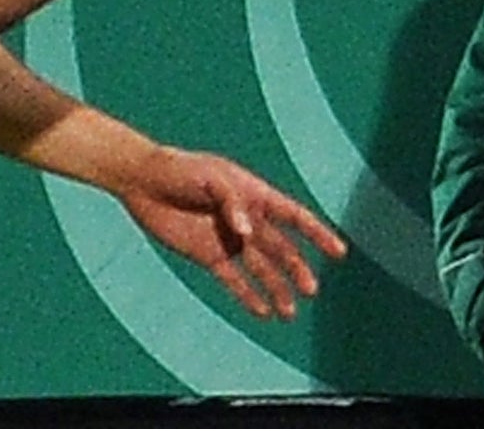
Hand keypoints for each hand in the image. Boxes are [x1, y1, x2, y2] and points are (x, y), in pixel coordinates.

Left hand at [115, 145, 347, 320]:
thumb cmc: (182, 170)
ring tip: (289, 313)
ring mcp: (230, 239)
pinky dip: (248, 295)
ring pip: (261, 268)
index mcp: (256, 195)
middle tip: (311, 290)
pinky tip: (262, 312)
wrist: (145, 182)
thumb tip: (248, 232)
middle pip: (281, 249)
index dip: (317, 233)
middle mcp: (248, 220)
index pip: (294, 216)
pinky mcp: (209, 255)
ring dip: (277, 289)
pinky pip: (234, 280)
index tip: (338, 251)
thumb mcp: (210, 178)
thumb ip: (232, 203)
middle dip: (298, 269)